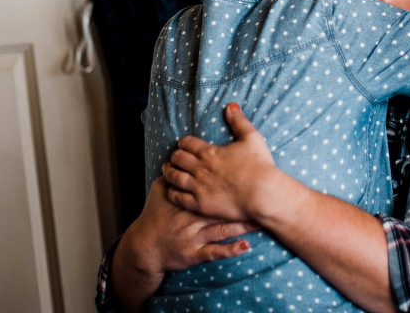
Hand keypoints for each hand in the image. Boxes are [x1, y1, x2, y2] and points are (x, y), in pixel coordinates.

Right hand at [121, 177, 256, 278]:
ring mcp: (194, 236)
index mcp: (187, 200)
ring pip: (221, 230)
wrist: (145, 247)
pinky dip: (230, 250)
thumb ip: (170, 175)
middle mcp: (192, 218)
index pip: (211, 187)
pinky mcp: (194, 254)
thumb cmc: (154, 217)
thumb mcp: (158, 193)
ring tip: (261, 220)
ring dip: (242, 226)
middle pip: (221, 208)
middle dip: (242, 204)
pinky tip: (246, 246)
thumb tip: (177, 157)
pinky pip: (214, 252)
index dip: (230, 183)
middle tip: (264, 198)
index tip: (250, 177)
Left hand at [163, 103, 284, 223]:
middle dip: (175, 156)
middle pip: (178, 159)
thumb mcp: (251, 137)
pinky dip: (172, 193)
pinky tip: (171, 191)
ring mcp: (198, 187)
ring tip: (166, 171)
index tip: (182, 144)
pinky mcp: (200, 204)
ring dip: (169, 172)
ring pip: (175, 178)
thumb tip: (231, 105)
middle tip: (173, 157)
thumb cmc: (259, 165)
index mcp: (210, 152)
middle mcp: (200, 168)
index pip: (188, 144)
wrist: (263, 193)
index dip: (183, 143)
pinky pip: (179, 198)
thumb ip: (239, 121)